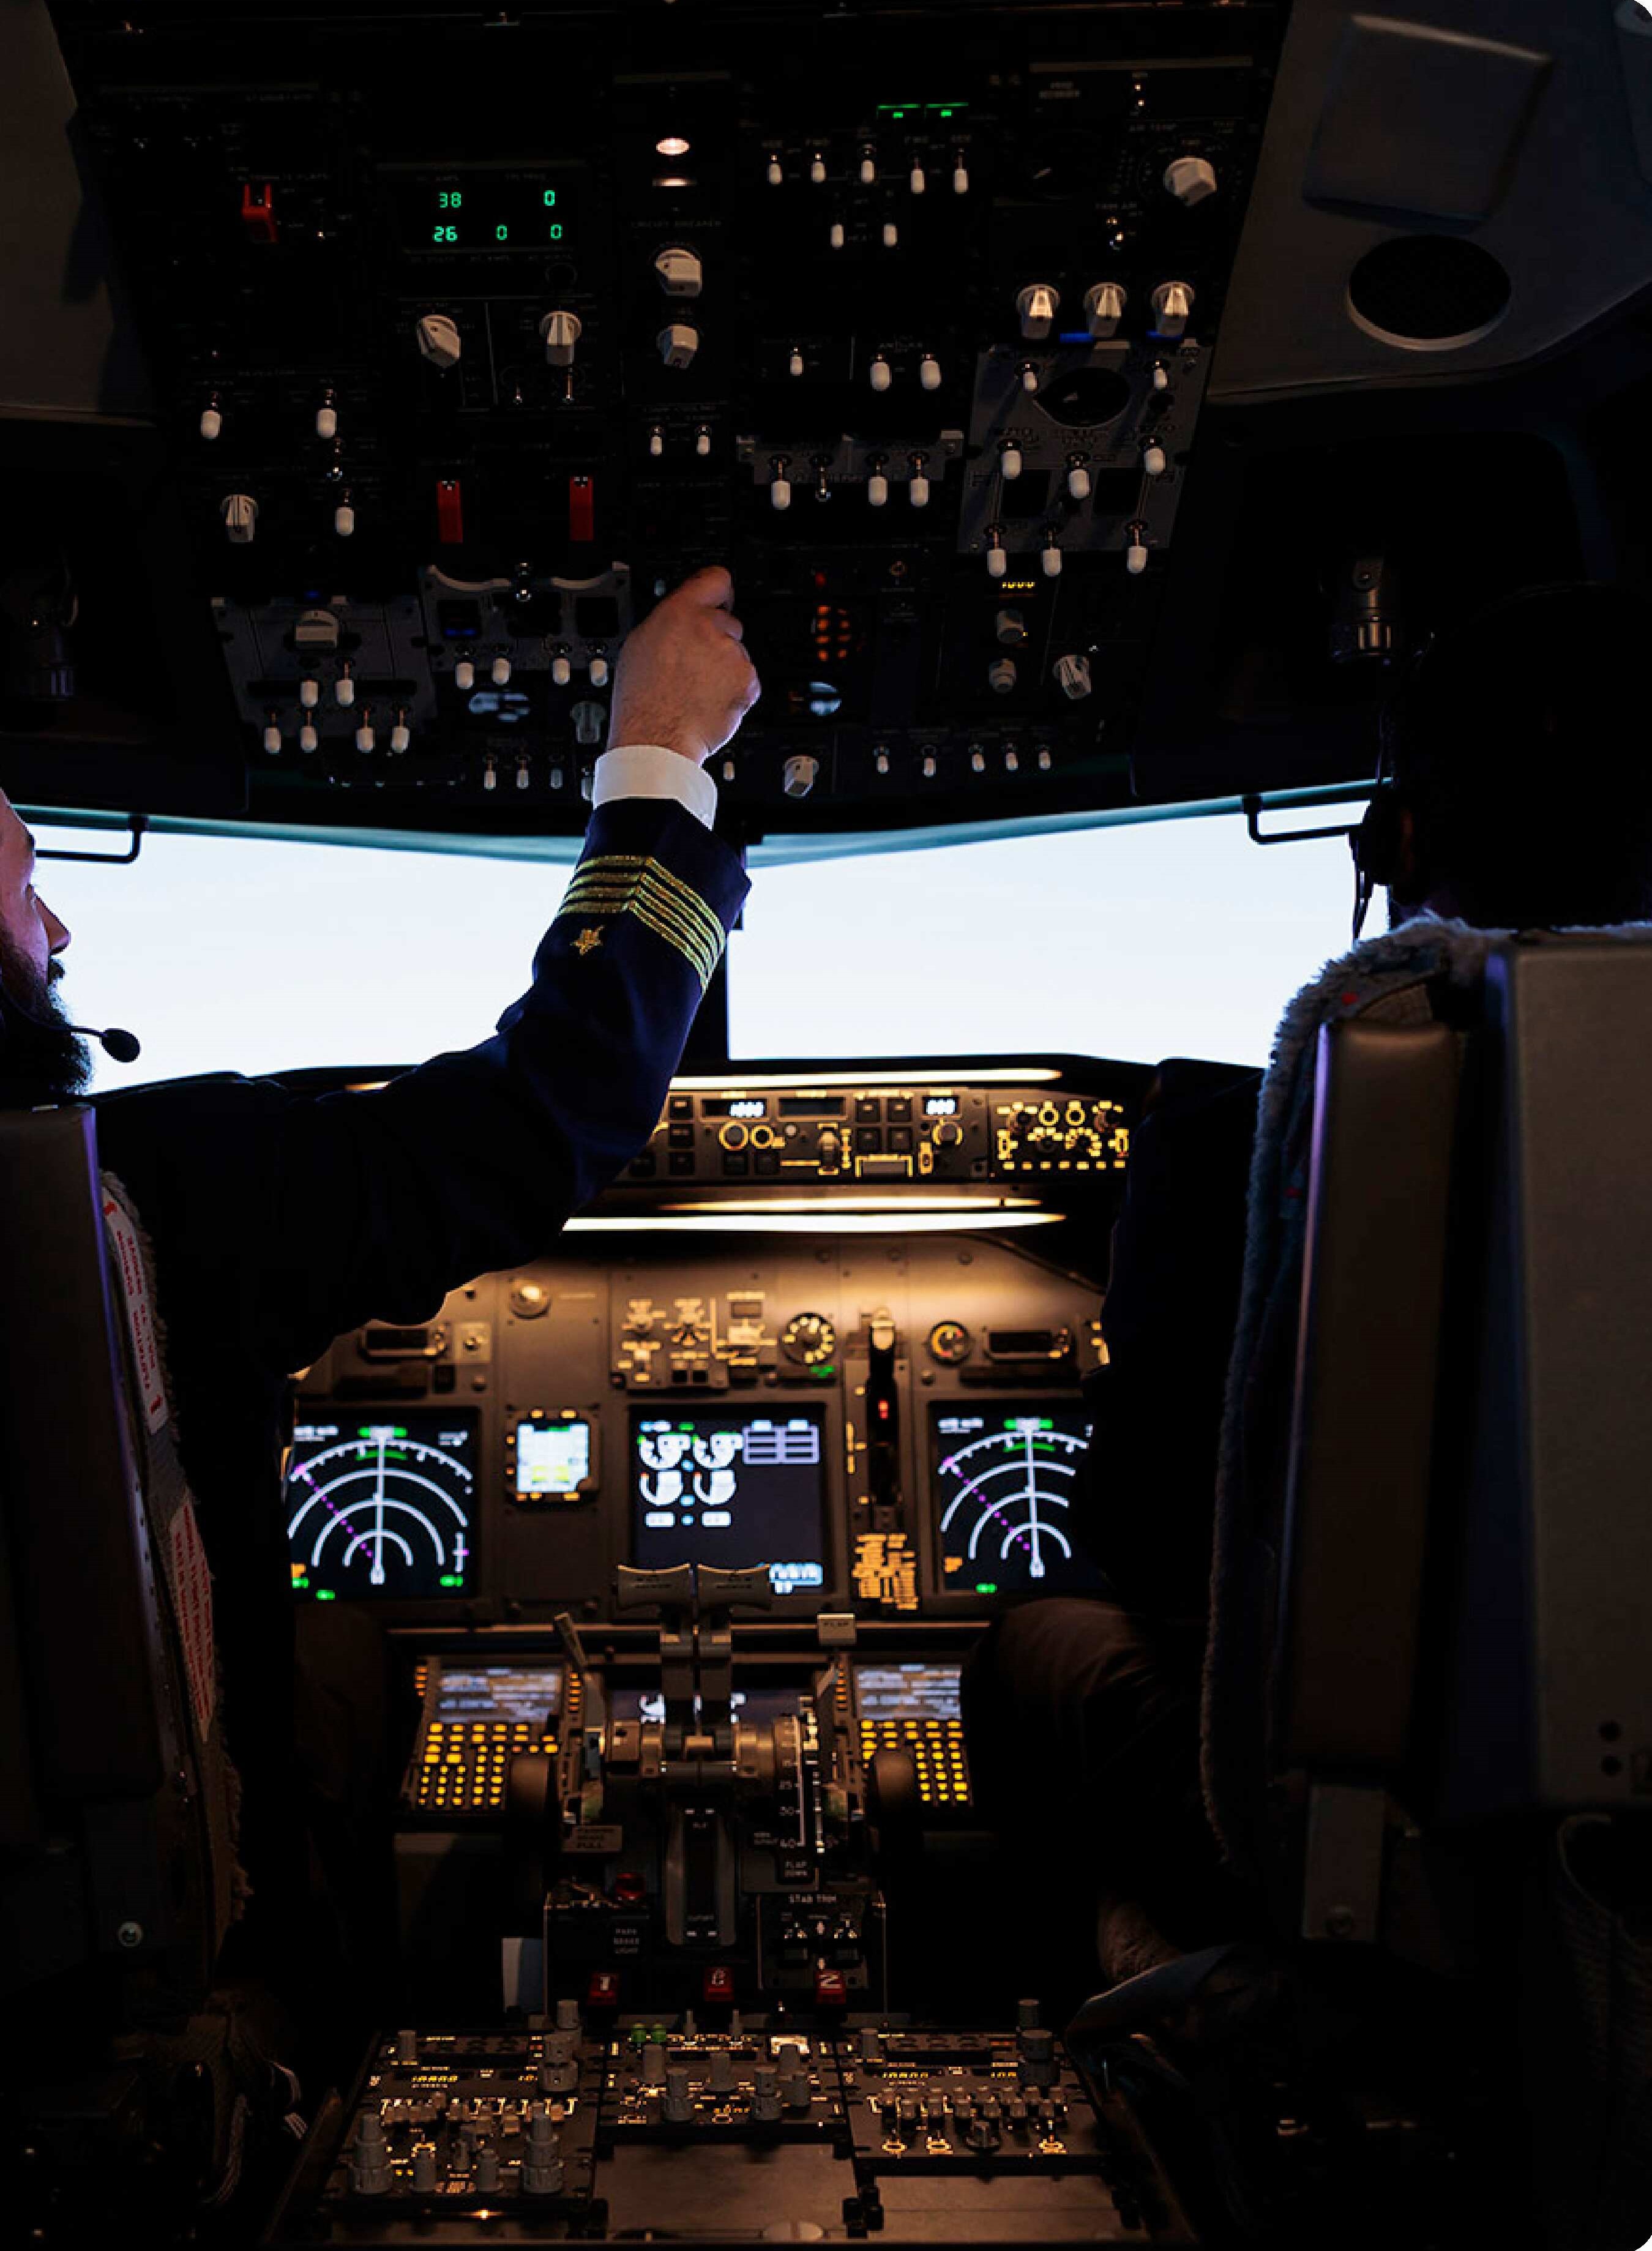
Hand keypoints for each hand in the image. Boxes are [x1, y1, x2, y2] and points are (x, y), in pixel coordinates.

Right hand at [606, 565, 760, 765]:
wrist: (657, 737)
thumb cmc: (642, 700)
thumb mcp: (640, 644)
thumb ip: (669, 623)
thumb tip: (681, 620)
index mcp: (679, 612)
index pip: (715, 579)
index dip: (719, 590)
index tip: (721, 597)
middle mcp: (709, 627)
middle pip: (727, 622)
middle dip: (716, 640)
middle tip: (695, 665)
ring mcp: (732, 654)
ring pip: (737, 654)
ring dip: (725, 668)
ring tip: (697, 690)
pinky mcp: (748, 681)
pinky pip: (748, 680)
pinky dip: (735, 691)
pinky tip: (710, 701)